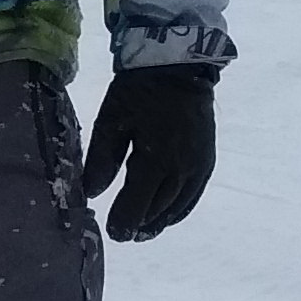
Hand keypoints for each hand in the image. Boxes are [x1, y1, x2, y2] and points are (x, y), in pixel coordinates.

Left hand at [79, 69, 216, 243]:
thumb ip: (102, 160)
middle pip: (158, 210)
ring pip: (177, 207)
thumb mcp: (111, 121)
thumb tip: (93, 193)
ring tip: (143, 231)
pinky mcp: (208, 161)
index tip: (112, 232)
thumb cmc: (138, 91)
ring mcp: (198, 167)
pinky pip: (193, 196)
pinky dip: (179, 210)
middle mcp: (181, 170)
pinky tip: (167, 215)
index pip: (137, 206)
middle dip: (140, 224)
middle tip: (124, 234)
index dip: (123, 223)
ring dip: (159, 221)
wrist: (179, 66)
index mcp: (155, 161)